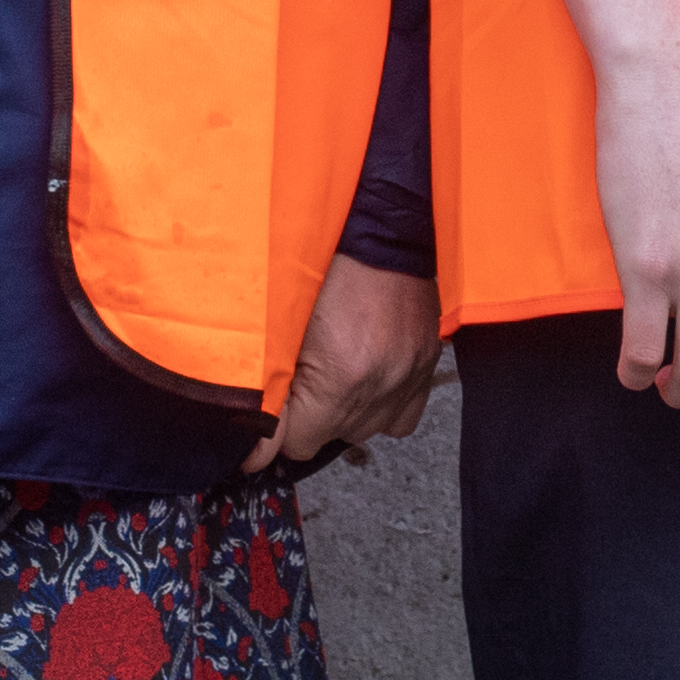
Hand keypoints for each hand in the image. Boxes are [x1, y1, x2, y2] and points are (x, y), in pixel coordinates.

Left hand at [260, 252, 444, 470]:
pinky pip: (401, 419)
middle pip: (331, 438)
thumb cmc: (323, 264)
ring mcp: (409, 377)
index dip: (274, 431)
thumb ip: (268, 391)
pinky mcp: (426, 366)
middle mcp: (381, 385)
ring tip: (330, 373)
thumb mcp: (281, 325)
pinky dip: (379, 407)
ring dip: (343, 411)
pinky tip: (364, 381)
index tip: (265, 419)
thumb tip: (253, 452)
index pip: (298, 444)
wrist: (380, 227)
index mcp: (340, 376)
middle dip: (308, 416)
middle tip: (298, 376)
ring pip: (365, 431)